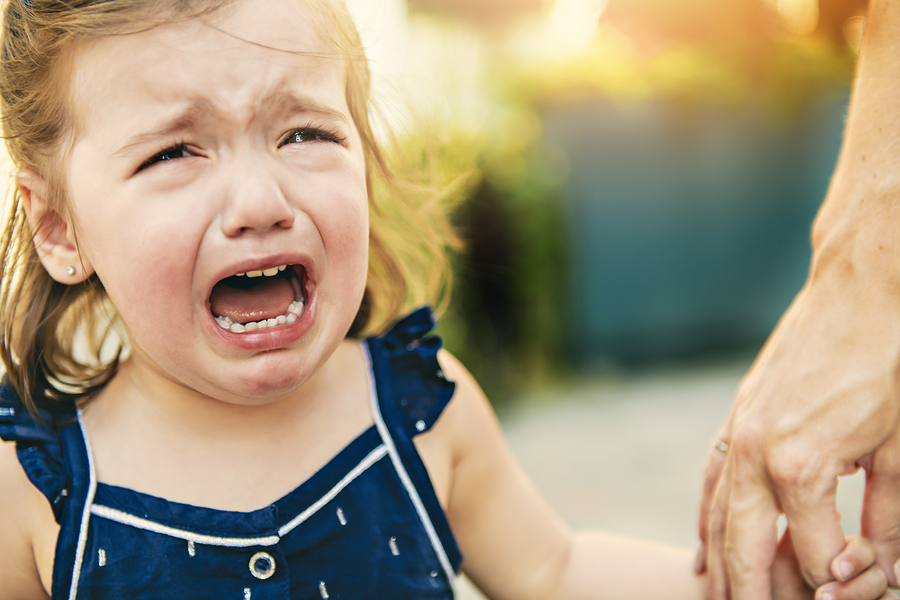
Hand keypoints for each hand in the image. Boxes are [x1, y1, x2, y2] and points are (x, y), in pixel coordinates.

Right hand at [696, 251, 899, 598]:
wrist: (857, 294)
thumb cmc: (888, 366)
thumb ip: (888, 519)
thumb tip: (876, 568)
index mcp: (801, 469)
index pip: (817, 558)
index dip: (842, 585)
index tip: (859, 590)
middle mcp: (756, 457)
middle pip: (745, 550)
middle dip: (751, 597)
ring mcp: (739, 434)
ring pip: (718, 519)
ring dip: (720, 567)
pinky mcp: (737, 416)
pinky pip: (711, 481)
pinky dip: (706, 520)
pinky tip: (704, 547)